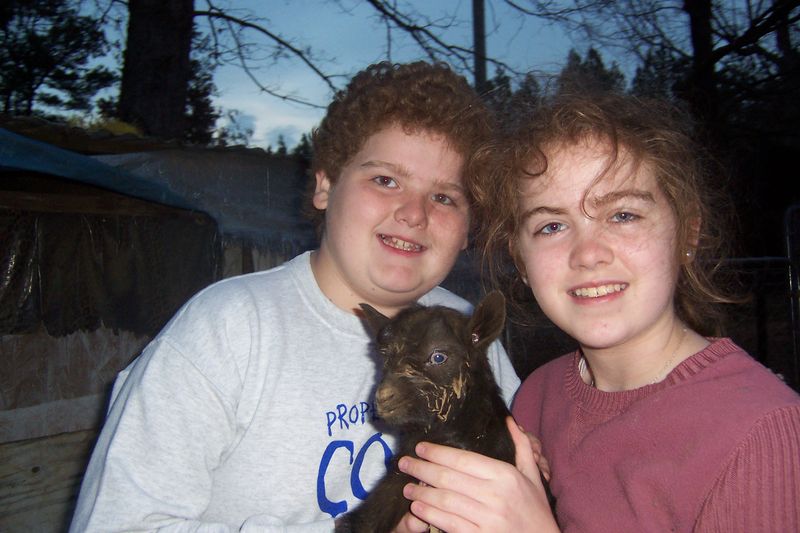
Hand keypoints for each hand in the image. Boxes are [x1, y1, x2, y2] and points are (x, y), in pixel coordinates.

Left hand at [397, 417, 559, 531]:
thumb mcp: (533, 476)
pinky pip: (449, 524)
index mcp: (505, 476)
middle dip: (421, 469)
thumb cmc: (535, 510)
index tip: (420, 448)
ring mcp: (487, 519)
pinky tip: (418, 508)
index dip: (437, 453)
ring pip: (444, 501)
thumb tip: (508, 420)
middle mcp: (495, 496)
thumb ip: (521, 446)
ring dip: (421, 493)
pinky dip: (430, 515)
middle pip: (448, 478)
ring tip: (407, 488)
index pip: (463, 460)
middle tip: (404, 464)